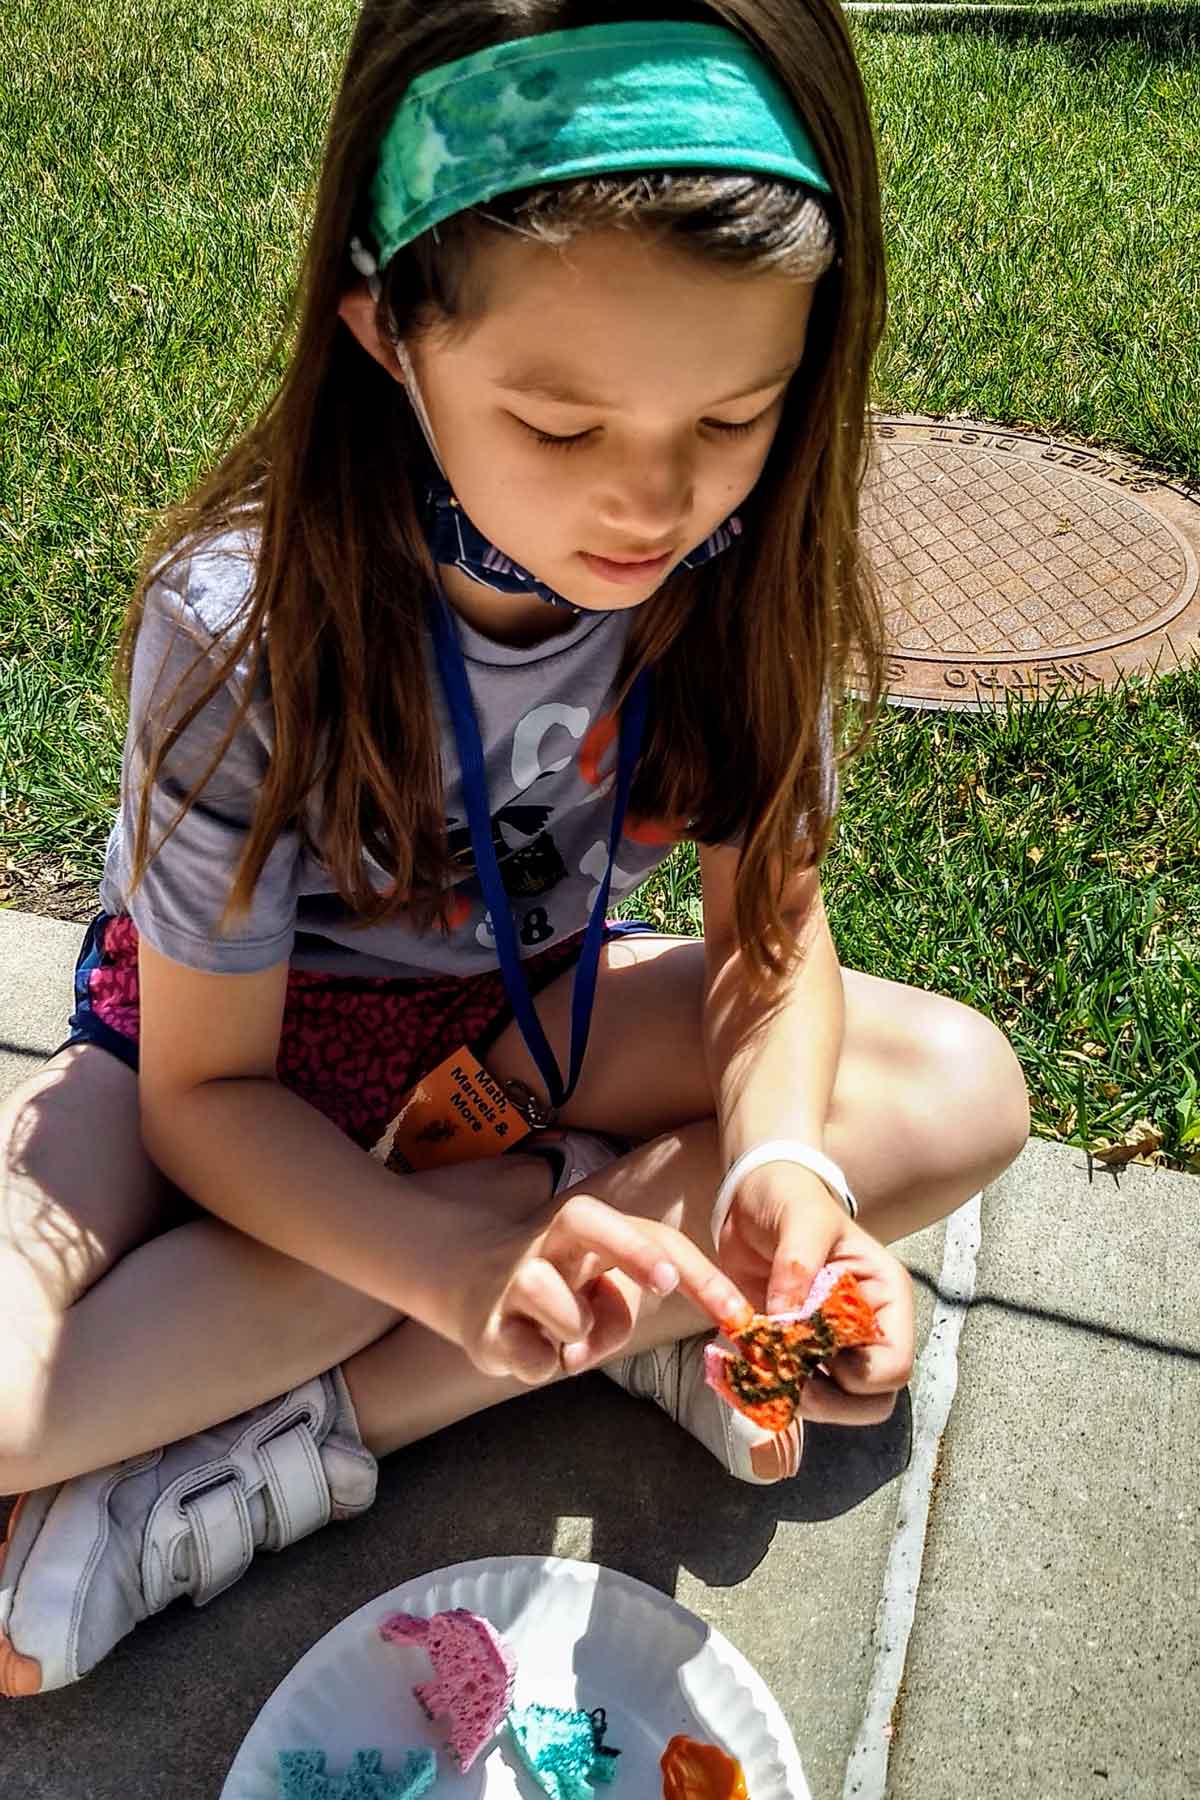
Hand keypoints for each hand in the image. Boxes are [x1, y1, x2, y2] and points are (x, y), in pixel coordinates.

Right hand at [457, 1188, 751, 1386]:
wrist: (470, 1284)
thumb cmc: (565, 1286)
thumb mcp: (607, 1286)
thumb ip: (633, 1303)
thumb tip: (624, 1337)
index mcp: (590, 1227)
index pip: (652, 1236)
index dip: (697, 1272)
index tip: (734, 1311)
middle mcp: (550, 1241)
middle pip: (588, 1218)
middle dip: (632, 1249)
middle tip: (665, 1283)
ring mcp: (515, 1280)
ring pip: (563, 1308)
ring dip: (580, 1334)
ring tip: (568, 1338)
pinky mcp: (488, 1328)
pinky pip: (535, 1359)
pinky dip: (547, 1365)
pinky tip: (535, 1350)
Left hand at [717, 1165, 914, 1427]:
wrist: (755, 1198)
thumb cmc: (791, 1199)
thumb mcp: (802, 1218)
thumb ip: (798, 1265)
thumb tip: (787, 1319)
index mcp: (886, 1298)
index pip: (894, 1367)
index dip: (856, 1374)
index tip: (813, 1349)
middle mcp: (868, 1329)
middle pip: (871, 1402)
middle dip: (828, 1401)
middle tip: (783, 1376)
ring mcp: (834, 1346)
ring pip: (836, 1406)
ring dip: (798, 1399)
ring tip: (761, 1369)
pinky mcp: (799, 1352)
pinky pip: (798, 1392)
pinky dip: (772, 1392)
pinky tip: (747, 1369)